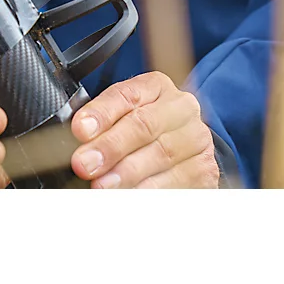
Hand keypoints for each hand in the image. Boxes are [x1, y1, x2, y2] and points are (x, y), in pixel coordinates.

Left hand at [70, 71, 218, 187]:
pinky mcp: (205, 169)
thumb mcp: (122, 118)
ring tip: (103, 186)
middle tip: (85, 164)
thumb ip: (101, 123)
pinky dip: (150, 191)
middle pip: (144, 124)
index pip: (126, 94)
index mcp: (155, 87)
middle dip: (111, 146)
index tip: (80, 130)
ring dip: (128, 173)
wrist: (184, 152)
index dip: (102, 113)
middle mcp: (181, 107)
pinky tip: (130, 196)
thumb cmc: (145, 132)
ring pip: (162, 154)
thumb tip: (78, 137)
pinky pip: (178, 181)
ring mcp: (197, 138)